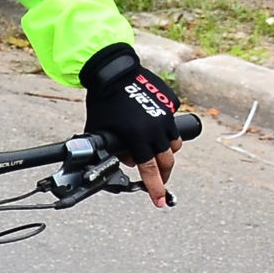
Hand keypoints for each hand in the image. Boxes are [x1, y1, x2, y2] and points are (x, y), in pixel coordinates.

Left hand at [80, 43, 180, 205]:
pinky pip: (172, 124)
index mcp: (138, 137)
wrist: (113, 71)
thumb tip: (121, 162)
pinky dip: (164, 130)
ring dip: (164, 151)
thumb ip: (110, 150)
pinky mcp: (171, 104)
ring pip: (173, 143)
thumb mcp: (100, 131)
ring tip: (153, 151)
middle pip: (166, 160)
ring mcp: (166, 115)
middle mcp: (156, 128)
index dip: (154, 188)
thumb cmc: (103, 101)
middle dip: (163, 173)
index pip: (149, 170)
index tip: (159, 201)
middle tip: (158, 178)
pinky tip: (151, 125)